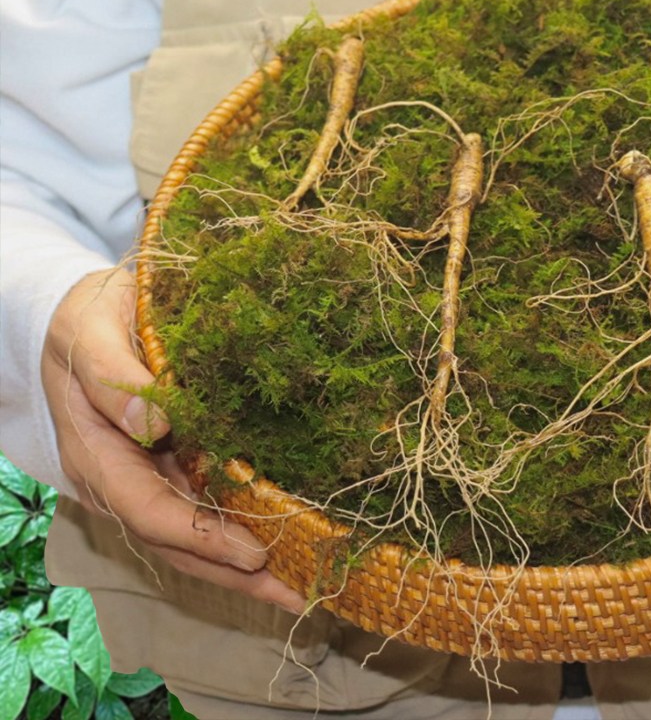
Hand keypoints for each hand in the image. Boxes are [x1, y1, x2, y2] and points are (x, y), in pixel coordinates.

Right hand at [41, 268, 305, 612]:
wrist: (85, 317)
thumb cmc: (87, 321)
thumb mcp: (88, 333)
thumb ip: (110, 376)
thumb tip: (153, 425)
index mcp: (99, 456)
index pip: (150, 512)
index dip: (202, 537)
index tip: (253, 552)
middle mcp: (125, 480)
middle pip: (180, 544)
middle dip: (236, 575)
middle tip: (299, 593)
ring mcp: (151, 477)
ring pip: (198, 535)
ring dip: (248, 565)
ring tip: (306, 582)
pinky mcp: (175, 466)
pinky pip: (210, 507)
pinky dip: (247, 527)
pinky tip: (290, 539)